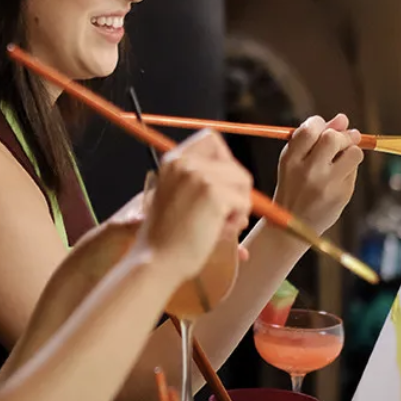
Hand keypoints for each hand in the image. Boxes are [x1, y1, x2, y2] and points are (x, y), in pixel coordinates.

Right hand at [134, 129, 252, 280]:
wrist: (156, 260)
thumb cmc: (167, 236)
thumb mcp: (175, 195)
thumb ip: (198, 181)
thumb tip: (237, 178)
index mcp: (173, 159)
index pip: (211, 140)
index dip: (224, 162)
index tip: (222, 186)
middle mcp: (185, 161)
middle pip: (233, 163)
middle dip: (235, 189)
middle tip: (222, 214)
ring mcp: (199, 175)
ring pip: (242, 182)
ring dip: (238, 206)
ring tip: (219, 224)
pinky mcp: (213, 192)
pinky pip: (244, 202)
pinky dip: (237, 220)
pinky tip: (219, 231)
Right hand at [273, 114, 363, 233]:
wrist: (293, 222)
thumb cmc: (293, 186)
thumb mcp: (293, 161)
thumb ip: (314, 138)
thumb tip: (343, 118)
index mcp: (290, 160)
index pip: (310, 129)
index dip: (321, 123)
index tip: (324, 127)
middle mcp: (308, 171)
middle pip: (333, 138)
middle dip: (342, 135)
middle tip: (344, 139)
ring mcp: (327, 184)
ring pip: (353, 152)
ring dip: (351, 151)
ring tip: (343, 157)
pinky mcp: (342, 194)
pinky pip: (354, 171)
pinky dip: (349, 169)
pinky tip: (339, 176)